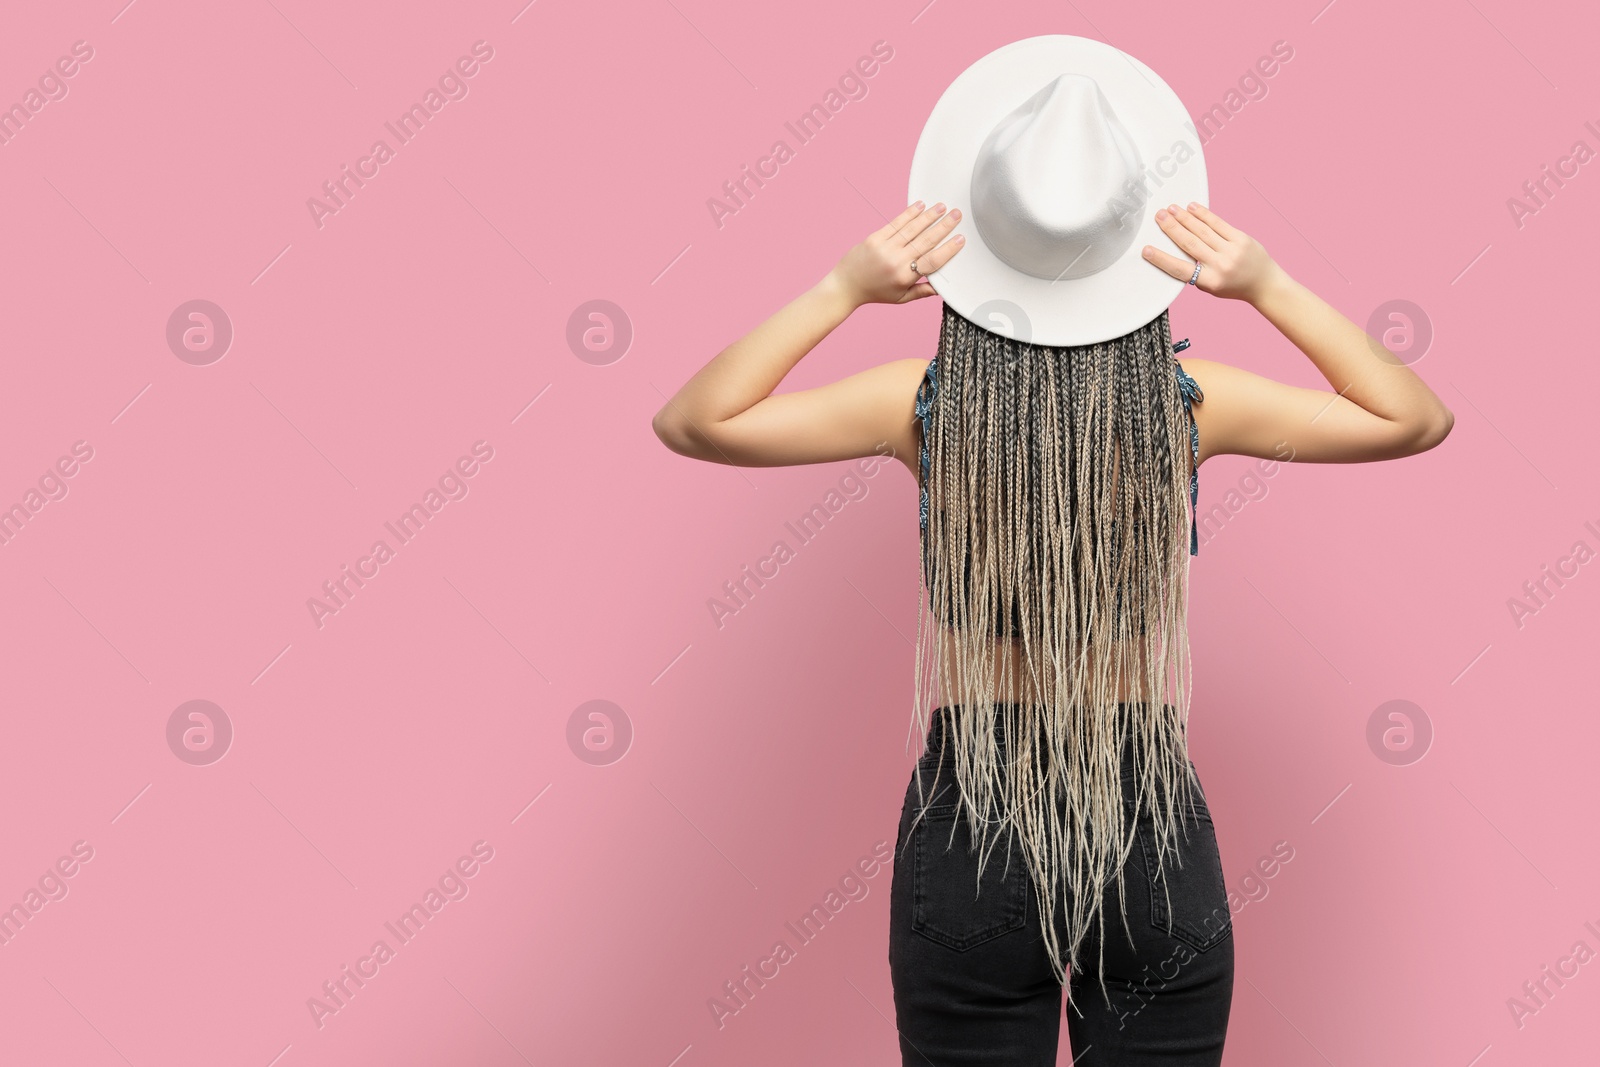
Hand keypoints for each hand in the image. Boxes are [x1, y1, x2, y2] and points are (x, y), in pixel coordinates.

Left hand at [827, 200, 965, 306]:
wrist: (846, 285)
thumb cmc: (874, 292)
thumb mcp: (900, 298)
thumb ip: (921, 292)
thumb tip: (940, 289)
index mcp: (904, 277)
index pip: (932, 261)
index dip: (948, 249)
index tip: (960, 239)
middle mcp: (895, 261)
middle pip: (925, 241)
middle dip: (943, 226)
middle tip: (956, 215)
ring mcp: (884, 247)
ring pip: (912, 229)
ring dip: (929, 216)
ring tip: (942, 207)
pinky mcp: (875, 238)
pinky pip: (895, 223)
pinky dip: (908, 214)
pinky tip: (920, 206)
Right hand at [1143, 202, 1281, 303]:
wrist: (1264, 283)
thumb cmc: (1234, 286)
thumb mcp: (1210, 286)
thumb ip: (1195, 272)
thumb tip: (1174, 251)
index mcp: (1210, 282)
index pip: (1180, 270)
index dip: (1162, 259)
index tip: (1147, 250)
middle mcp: (1221, 265)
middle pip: (1190, 244)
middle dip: (1172, 229)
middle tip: (1159, 217)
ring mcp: (1232, 250)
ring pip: (1203, 231)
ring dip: (1184, 218)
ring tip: (1171, 209)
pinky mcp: (1241, 238)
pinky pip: (1219, 224)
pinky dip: (1204, 215)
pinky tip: (1192, 208)